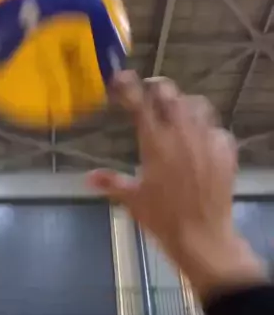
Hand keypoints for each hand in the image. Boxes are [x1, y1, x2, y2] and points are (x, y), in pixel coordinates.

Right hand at [88, 72, 265, 297]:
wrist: (202, 236)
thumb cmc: (162, 219)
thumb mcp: (132, 200)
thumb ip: (111, 183)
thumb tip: (88, 177)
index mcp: (155, 143)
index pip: (139, 103)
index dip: (127, 86)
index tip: (120, 78)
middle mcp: (182, 134)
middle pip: (169, 93)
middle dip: (157, 89)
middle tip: (150, 93)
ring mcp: (207, 140)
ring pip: (196, 104)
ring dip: (183, 104)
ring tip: (177, 112)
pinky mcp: (225, 150)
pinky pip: (217, 128)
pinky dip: (206, 128)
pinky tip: (201, 140)